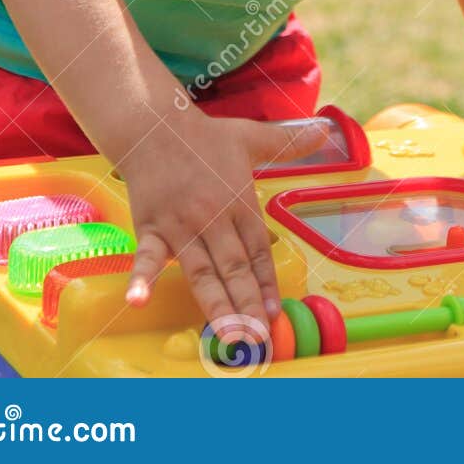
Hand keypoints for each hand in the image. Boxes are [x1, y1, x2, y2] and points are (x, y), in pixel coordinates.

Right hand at [119, 109, 331, 331]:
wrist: (154, 125)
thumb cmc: (203, 136)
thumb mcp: (251, 136)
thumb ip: (289, 142)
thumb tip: (325, 127)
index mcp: (239, 200)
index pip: (258, 249)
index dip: (266, 282)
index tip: (275, 311)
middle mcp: (213, 217)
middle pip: (234, 267)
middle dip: (247, 304)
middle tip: (259, 337)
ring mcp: (181, 226)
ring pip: (201, 271)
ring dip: (215, 305)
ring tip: (228, 336)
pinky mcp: (151, 228)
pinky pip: (146, 257)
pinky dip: (141, 278)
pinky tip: (138, 300)